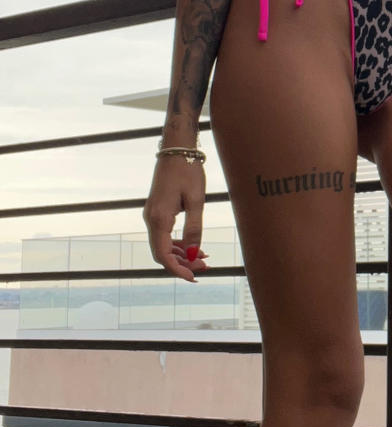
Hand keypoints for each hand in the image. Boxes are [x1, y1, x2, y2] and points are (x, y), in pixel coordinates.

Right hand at [143, 156, 208, 282]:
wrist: (177, 149)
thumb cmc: (188, 171)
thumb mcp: (197, 201)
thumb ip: (194, 228)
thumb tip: (193, 252)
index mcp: (159, 219)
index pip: (163, 255)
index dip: (177, 270)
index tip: (193, 277)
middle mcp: (151, 219)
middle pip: (162, 253)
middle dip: (182, 263)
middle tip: (205, 266)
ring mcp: (152, 215)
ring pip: (163, 245)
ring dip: (181, 254)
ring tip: (203, 257)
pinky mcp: (157, 210)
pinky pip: (164, 234)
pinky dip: (178, 243)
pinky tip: (194, 245)